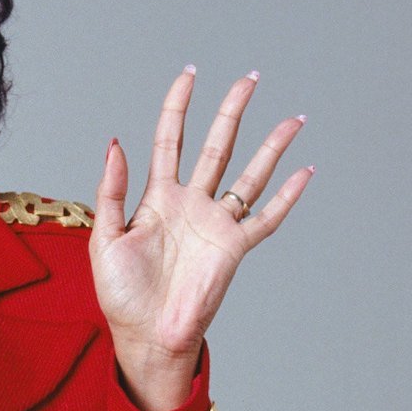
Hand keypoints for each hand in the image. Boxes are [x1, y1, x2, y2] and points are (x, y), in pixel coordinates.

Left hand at [90, 67, 310, 401]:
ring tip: (294, 118)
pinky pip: (266, 218)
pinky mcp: (233, 248)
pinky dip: (288, 197)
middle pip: (217, 146)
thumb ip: (111, 192)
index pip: (171, 140)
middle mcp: (191, 204)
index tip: (189, 75)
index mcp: (157, 198)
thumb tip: (116, 144)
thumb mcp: (105, 239)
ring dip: (272, 146)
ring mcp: (215, 224)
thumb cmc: (121, 295)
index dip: (179, 106)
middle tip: (250, 79)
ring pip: (250, 175)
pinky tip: (306, 172)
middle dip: (233, 111)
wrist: (146, 336)